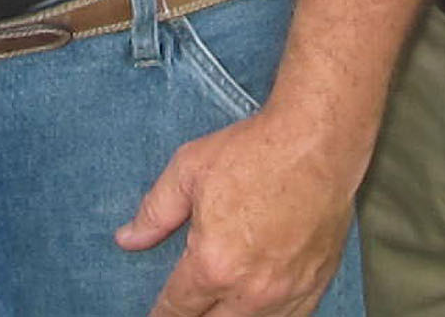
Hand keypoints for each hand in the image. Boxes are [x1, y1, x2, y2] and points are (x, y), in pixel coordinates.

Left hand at [115, 109, 355, 316]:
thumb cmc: (255, 152)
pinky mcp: (315, 286)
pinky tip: (257, 306)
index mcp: (214, 264)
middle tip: (187, 306)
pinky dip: (268, 316)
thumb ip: (155, 212)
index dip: (162, 314)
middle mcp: (251, 290)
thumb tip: (128, 239)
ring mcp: (287, 293)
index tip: (157, 316)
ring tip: (219, 305)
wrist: (317, 144)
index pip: (179, 308)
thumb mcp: (188, 170)